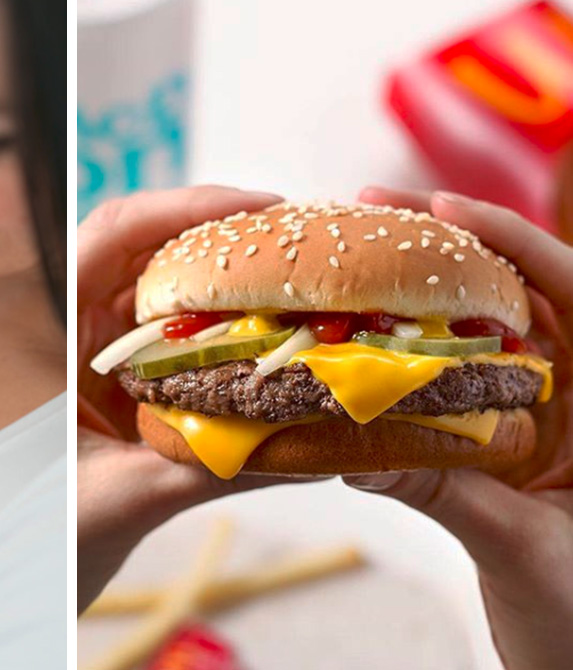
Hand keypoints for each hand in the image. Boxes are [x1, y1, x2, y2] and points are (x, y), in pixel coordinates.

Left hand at [77, 186, 308, 611]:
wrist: (20, 590)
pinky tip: (274, 331)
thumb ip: (212, 467)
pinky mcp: (125, 382)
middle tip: (297, 235)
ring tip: (296, 272)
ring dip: (229, 279)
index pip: (110, 234)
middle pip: (148, 252)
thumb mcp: (126, 497)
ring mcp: (99, 355)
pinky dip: (227, 327)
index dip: (183, 207)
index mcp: (50, 335)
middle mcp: (73, 331)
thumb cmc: (44, 543)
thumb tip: (311, 442)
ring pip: (168, 291)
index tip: (256, 207)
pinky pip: (180, 336)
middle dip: (222, 237)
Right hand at [345, 187, 572, 669]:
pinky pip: (454, 383)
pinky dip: (412, 360)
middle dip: (450, 249)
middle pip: (518, 296)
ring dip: (423, 297)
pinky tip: (366, 344)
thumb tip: (354, 451)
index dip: (513, 240)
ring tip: (360, 262)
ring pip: (482, 334)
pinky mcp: (505, 441)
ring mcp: (540, 417)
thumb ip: (446, 492)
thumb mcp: (523, 549)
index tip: (442, 205)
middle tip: (378, 215)